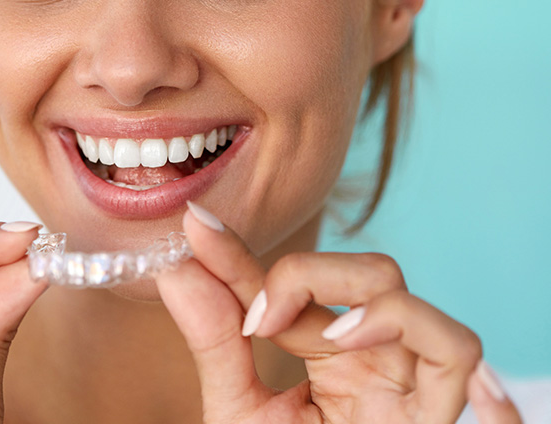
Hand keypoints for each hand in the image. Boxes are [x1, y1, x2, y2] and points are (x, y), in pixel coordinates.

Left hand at [157, 203, 522, 422]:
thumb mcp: (238, 411)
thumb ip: (214, 342)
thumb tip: (176, 269)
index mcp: (328, 350)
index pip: (292, 282)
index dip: (243, 254)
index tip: (197, 228)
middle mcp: (372, 358)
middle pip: (367, 272)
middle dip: (309, 273)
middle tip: (259, 318)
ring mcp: (403, 383)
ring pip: (410, 301)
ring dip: (363, 301)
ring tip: (316, 336)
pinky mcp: (428, 417)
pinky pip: (457, 354)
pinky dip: (426, 335)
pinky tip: (354, 341)